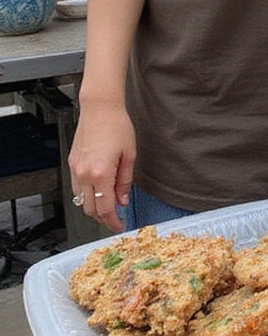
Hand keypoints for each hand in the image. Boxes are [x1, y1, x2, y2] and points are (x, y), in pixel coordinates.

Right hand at [67, 98, 136, 232]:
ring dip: (93, 208)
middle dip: (103, 218)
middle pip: (90, 209)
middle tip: (115, 219)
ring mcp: (75, 170)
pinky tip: (97, 192)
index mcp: (101, 174)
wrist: (99, 109)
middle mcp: (84, 174)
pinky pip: (76, 188)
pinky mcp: (71, 164)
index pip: (105, 208)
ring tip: (108, 207)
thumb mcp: (129, 155)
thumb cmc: (117, 126)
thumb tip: (123, 200)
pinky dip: (86, 195)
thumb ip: (125, 181)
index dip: (112, 221)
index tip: (119, 226)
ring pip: (80, 200)